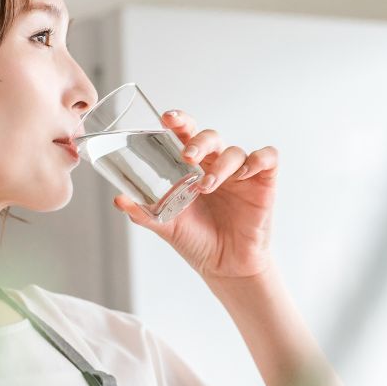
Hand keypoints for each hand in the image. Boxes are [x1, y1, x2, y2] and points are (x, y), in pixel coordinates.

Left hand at [112, 109, 277, 280]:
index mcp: (192, 168)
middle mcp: (216, 165)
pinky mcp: (263, 183)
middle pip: (210, 137)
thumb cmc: (197, 240)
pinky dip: (257, 159)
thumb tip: (119, 199)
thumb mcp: (167, 226)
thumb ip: (144, 213)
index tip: (167, 119)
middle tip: (187, 157)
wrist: (226, 266)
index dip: (179, 122)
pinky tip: (243, 174)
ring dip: (221, 165)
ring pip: (234, 151)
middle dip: (198, 142)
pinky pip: (267, 157)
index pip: (186, 135)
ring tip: (207, 186)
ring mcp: (240, 173)